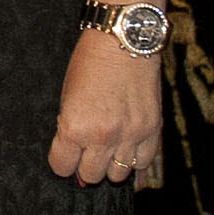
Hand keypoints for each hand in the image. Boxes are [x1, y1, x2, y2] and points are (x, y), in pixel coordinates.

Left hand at [49, 27, 164, 186]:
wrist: (123, 39)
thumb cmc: (89, 63)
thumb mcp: (67, 96)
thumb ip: (69, 129)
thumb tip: (73, 161)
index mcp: (75, 126)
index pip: (62, 165)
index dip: (61, 161)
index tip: (65, 155)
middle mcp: (103, 136)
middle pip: (91, 175)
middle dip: (85, 166)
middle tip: (86, 153)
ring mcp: (130, 134)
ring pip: (118, 174)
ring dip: (110, 166)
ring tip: (108, 151)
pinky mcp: (152, 129)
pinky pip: (144, 163)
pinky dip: (135, 164)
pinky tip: (127, 156)